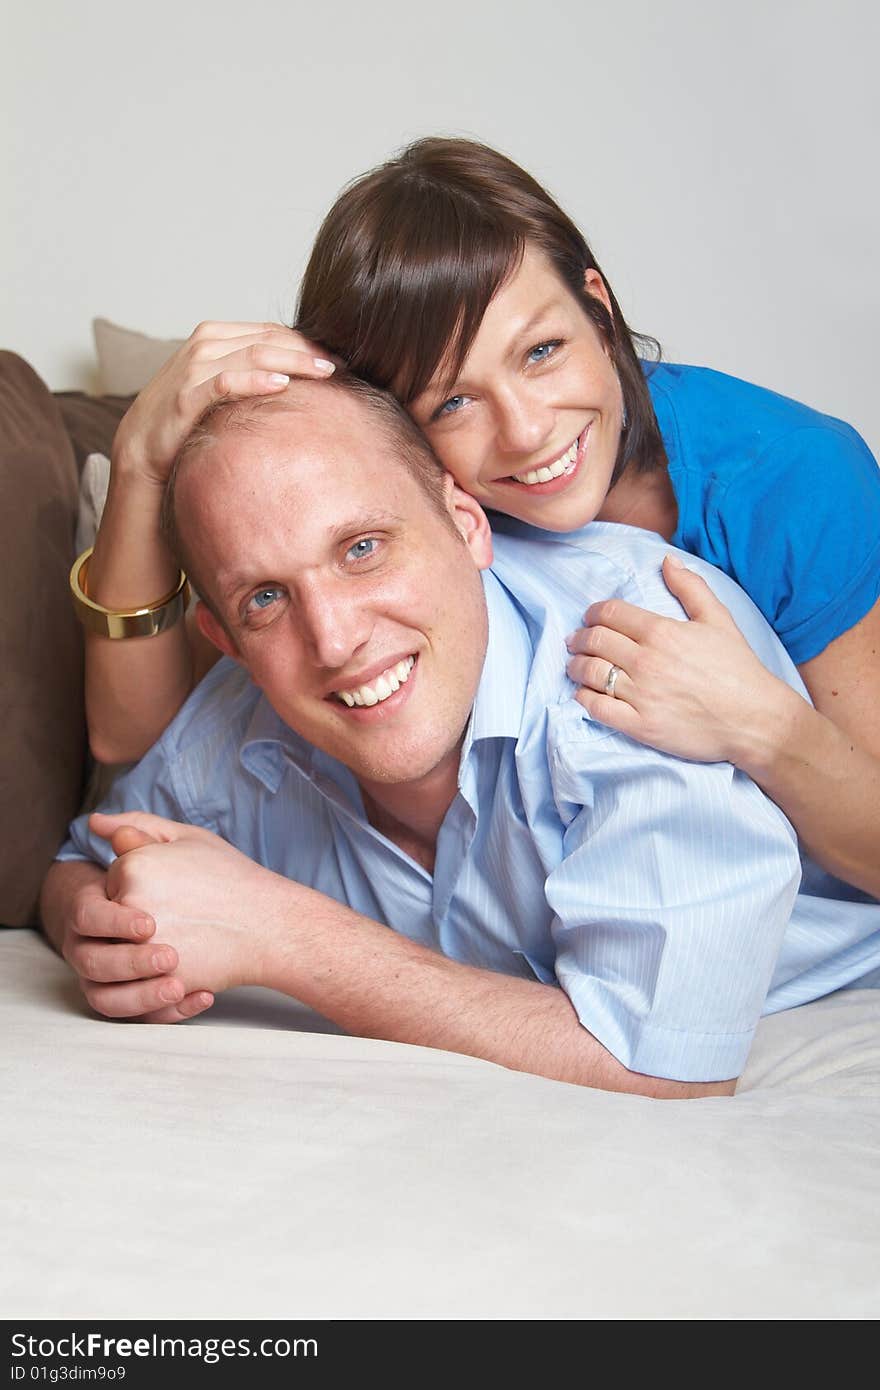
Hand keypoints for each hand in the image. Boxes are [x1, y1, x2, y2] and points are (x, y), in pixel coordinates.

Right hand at [59, 839, 214, 1021]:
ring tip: (182, 984)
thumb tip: (100, 821)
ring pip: (109, 1000)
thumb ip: (138, 833)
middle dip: (131, 963)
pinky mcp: (134, 1001)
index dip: (115, 921)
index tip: (150, 923)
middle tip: (170, 957)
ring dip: (144, 996)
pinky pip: (142, 1018)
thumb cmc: (171, 875)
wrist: (196, 910)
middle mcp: (90, 947)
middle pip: (94, 963)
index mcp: (91, 908)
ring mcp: (110, 978)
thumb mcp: (163, 850)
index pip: (87, 917)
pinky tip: (203, 996)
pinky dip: (170, 1013)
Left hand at [90, 811, 285, 998]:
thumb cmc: (232, 878)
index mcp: (133, 866)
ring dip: (141, 950)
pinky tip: (185, 960)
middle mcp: (130, 904)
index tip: (173, 889)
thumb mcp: (188, 838)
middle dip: (138, 920)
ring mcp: (140, 946)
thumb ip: (138, 825)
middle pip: (110, 918)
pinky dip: (153, 977)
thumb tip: (94, 823)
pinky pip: (135, 983)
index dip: (144, 887)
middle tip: (179, 914)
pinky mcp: (155, 979)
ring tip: (181, 939)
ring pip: (117, 954)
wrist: (268, 926)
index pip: (112, 881)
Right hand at [112, 321, 338, 486]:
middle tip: (342, 364)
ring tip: (323, 371)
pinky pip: (226, 382)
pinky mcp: (186, 395)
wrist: (141, 446)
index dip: (306, 341)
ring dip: (293, 361)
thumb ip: (249, 371)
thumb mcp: (220, 384)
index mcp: (216, 334)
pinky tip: (282, 385)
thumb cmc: (186, 416)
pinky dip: (255, 381)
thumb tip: (296, 374)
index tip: (339, 356)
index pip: (271, 330)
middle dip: (307, 349)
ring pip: (253, 354)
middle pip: (268, 338)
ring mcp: (194, 366)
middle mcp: (205, 343)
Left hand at [566, 554, 784, 764]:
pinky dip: (583, 698)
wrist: (755, 720)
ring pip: (590, 673)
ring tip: (574, 665)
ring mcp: (641, 695)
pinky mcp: (640, 726)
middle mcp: (646, 661)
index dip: (593, 613)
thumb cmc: (739, 669)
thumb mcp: (719, 619)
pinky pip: (597, 708)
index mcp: (662, 632)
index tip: (590, 618)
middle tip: (576, 641)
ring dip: (575, 666)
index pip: (610, 613)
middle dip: (580, 638)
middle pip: (595, 641)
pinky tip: (583, 693)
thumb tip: (667, 561)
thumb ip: (690, 588)